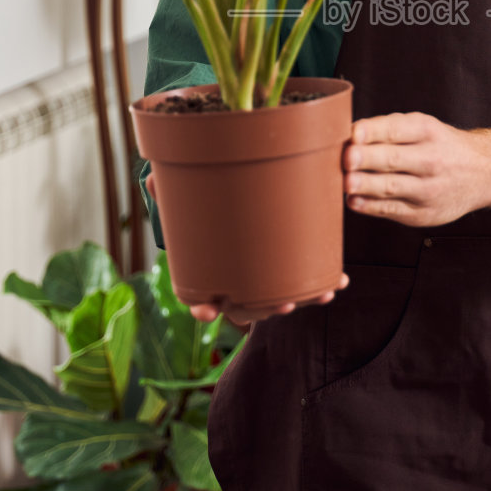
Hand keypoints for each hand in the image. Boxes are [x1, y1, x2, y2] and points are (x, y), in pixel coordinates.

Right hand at [143, 172, 350, 325]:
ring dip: (301, 299)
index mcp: (207, 272)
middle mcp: (235, 282)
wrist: (233, 199)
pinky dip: (320, 284)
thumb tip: (153, 180)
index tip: (208, 311)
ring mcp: (260, 279)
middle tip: (284, 303)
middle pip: (246, 306)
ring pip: (278, 299)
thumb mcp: (185, 194)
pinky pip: (302, 283)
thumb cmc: (204, 205)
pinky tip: (338, 282)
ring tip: (321, 294)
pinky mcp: (284, 268)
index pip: (200, 298)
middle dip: (266, 308)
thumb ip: (171, 189)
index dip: (204, 307)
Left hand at [342, 111, 490, 226]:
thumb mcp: (424, 127)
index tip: (354, 133)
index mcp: (427, 131)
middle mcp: (431, 159)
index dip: (373, 131)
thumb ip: (387, 130)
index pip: (396, 129)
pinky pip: (393, 210)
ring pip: (392, 187)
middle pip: (393, 159)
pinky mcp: (423, 213)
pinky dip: (371, 207)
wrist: (486, 173)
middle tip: (346, 159)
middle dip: (368, 159)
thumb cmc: (442, 146)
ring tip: (346, 182)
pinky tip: (354, 201)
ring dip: (366, 185)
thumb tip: (346, 137)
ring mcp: (428, 189)